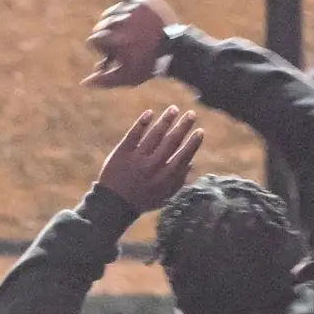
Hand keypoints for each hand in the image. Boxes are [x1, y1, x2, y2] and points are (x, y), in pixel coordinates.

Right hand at [81, 0, 177, 88]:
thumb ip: (104, 80)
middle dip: (106, 35)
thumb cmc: (150, 66)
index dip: (99, 48)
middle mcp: (121, 23)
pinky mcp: (145, 2)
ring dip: (114, 20)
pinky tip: (124, 8)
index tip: (107, 51)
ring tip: (123, 28)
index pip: (93, 40)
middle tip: (116, 41)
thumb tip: (84, 82)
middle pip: (101, 25)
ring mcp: (133, 11)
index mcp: (115, 40)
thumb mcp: (127, 77)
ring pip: (113, 11)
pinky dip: (124, 1)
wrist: (176, 51)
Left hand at [90, 103, 204, 216]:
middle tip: (191, 113)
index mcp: (165, 177)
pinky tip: (150, 112)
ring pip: (155, 135)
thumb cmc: (141, 200)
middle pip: (171, 142)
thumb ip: (178, 181)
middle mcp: (153, 166)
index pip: (183, 156)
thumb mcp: (163, 196)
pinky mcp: (121, 153)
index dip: (193, 143)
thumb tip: (191, 163)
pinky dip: (142, 123)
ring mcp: (137, 159)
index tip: (200, 130)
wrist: (113, 205)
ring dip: (166, 120)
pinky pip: (133, 135)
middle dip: (183, 126)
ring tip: (173, 109)